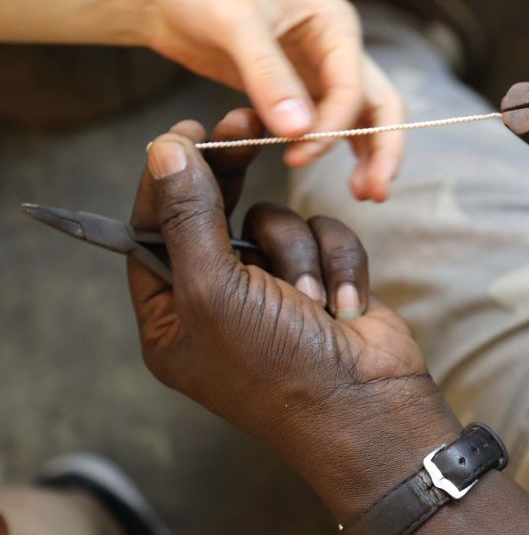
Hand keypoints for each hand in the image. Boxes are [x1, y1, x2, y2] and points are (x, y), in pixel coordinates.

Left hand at [127, 109, 458, 520]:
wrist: (370, 409)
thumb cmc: (280, 367)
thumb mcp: (215, 291)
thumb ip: (187, 217)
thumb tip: (163, 150)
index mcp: (171, 313)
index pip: (153, 227)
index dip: (168, 175)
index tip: (187, 127)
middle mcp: (218, 299)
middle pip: (215, 212)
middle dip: (233, 176)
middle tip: (245, 124)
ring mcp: (274, 291)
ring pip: (279, 220)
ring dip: (300, 252)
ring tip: (310, 301)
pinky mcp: (323, 282)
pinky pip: (324, 235)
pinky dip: (338, 264)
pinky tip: (345, 306)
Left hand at [140, 0, 403, 192]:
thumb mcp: (234, 24)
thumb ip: (268, 77)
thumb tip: (299, 131)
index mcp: (334, 22)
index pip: (352, 85)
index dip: (334, 125)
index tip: (300, 153)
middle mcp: (335, 48)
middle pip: (377, 103)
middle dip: (381, 147)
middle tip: (374, 191)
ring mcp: (318, 72)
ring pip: (360, 118)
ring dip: (367, 154)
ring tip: (363, 193)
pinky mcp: (294, 91)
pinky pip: (325, 124)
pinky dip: (334, 149)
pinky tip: (339, 175)